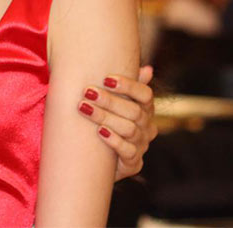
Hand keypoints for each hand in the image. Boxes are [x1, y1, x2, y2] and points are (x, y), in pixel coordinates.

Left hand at [77, 65, 155, 179]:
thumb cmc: (105, 120)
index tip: (106, 79)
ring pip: (129, 130)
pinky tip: (99, 132)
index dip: (128, 86)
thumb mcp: (113, 101)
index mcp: (145, 108)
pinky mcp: (134, 163)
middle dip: (109, 101)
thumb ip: (124, 85)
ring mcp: (142, 145)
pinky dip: (114, 141)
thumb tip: (148, 69)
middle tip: (87, 92)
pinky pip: (128, 151)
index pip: (145, 94)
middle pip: (134, 111)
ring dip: (105, 117)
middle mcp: (147, 126)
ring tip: (84, 108)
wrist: (99, 158)